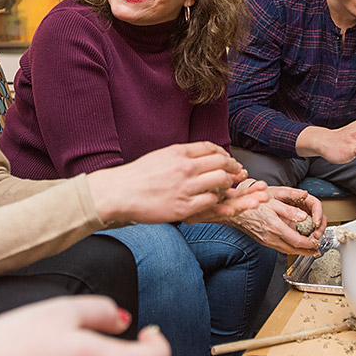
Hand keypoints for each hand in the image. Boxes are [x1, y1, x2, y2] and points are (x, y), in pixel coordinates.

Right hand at [87, 142, 253, 225]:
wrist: (118, 193)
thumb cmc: (137, 176)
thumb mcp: (160, 156)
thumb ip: (180, 155)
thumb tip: (199, 155)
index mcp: (178, 152)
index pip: (211, 148)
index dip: (225, 154)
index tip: (228, 161)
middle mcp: (184, 167)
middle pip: (221, 163)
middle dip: (233, 168)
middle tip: (237, 174)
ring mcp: (185, 187)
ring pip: (220, 181)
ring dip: (227, 185)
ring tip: (225, 189)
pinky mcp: (183, 207)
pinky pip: (211, 201)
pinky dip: (216, 201)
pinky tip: (212, 201)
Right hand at [227, 186, 325, 254]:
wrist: (235, 212)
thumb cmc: (252, 205)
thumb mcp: (272, 202)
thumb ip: (289, 211)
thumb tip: (304, 216)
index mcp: (275, 227)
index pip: (297, 241)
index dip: (309, 244)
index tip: (317, 243)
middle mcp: (271, 237)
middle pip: (293, 250)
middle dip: (307, 252)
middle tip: (317, 252)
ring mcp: (266, 241)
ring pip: (286, 251)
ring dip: (299, 252)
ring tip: (309, 251)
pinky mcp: (264, 241)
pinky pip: (280, 248)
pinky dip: (290, 249)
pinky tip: (294, 246)